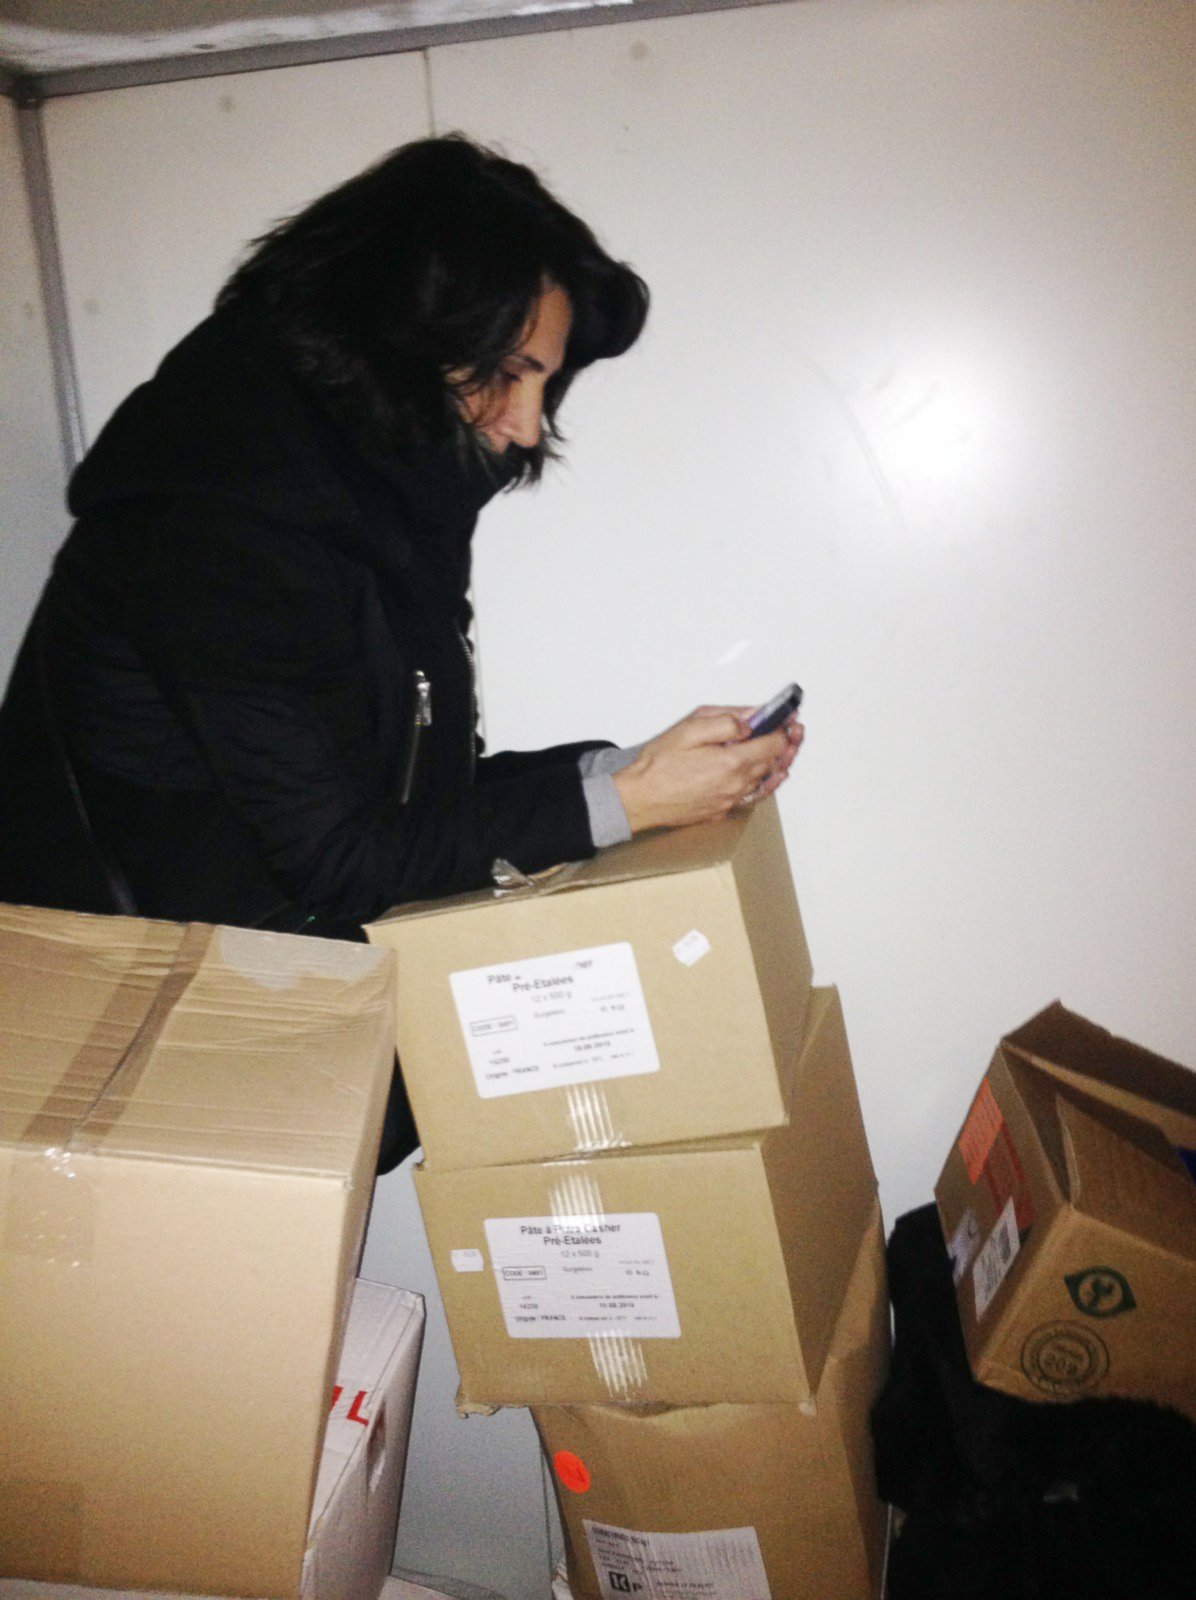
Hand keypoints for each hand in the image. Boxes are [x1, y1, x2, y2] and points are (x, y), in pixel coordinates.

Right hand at [614, 705, 804, 833]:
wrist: (637, 798)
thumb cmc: (656, 765)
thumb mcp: (689, 728)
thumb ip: (724, 721)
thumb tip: (749, 720)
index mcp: (730, 762)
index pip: (772, 744)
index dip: (785, 728)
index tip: (790, 719)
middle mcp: (735, 785)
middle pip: (773, 763)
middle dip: (786, 744)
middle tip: (794, 730)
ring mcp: (729, 800)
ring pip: (765, 780)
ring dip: (777, 763)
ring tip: (787, 748)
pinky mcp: (720, 810)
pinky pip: (752, 796)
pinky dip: (765, 784)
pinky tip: (770, 776)